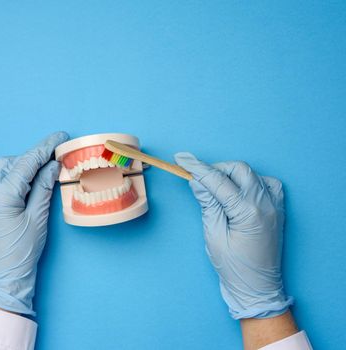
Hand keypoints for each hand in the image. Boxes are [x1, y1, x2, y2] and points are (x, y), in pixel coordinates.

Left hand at [0, 131, 68, 315]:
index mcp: (2, 193)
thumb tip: (53, 165)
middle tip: (56, 155)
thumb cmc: (22, 250)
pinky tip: (32, 180)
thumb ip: (44, 187)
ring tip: (45, 168)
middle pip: (12, 161)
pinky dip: (17, 175)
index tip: (60, 136)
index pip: (26, 162)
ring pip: (4, 168)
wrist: (4, 276)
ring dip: (24, 164)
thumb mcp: (37, 217)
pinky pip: (1, 180)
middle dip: (34, 156)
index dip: (45, 147)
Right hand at [175, 152, 292, 318]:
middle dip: (216, 170)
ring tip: (217, 188)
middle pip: (238, 169)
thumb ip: (208, 204)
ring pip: (252, 174)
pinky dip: (251, 181)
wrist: (258, 288)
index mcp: (248, 211)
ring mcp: (275, 205)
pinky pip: (267, 183)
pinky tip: (240, 191)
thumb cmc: (234, 267)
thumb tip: (197, 181)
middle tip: (198, 179)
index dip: (197, 168)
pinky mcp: (278, 209)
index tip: (181, 159)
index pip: (218, 180)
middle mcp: (266, 203)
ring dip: (232, 175)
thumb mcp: (214, 235)